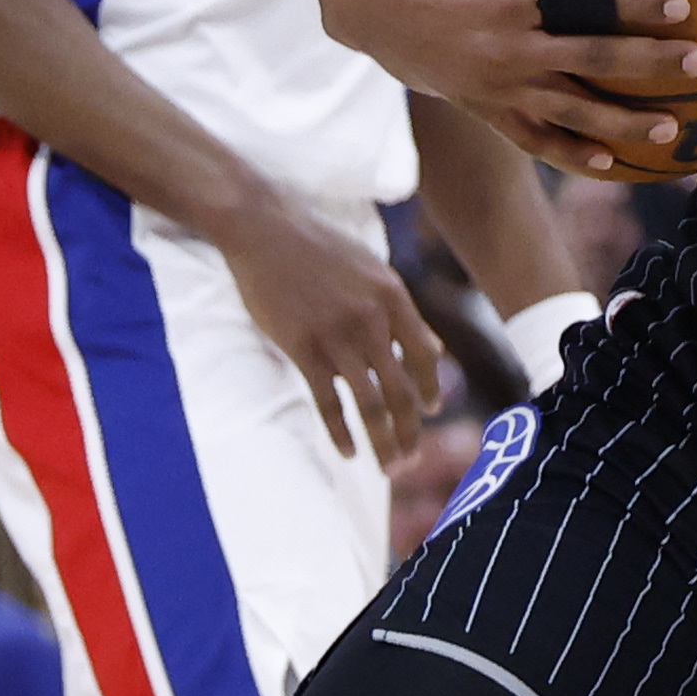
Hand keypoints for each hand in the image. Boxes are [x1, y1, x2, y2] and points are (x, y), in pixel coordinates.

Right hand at [217, 190, 446, 461]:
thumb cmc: (317, 246)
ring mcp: (338, 337)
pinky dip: (342, 433)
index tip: (430, 413)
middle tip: (411, 460)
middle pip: (402, 390)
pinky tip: (350, 453)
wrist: (264, 227)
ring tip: (389, 468)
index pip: (426, 357)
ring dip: (384, 443)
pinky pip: (329, 403)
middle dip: (411, 432)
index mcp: (394, 298)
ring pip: (371, 404)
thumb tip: (432, 347)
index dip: (431, 390)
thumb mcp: (372, 270)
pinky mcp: (303, 349)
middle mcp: (372, 321)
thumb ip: (401, 312)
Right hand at [319, 0, 696, 174]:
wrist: (357, 2)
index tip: (684, 6)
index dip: (636, 5)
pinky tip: (610, 165)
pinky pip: (534, 139)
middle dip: (651, 64)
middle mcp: (508, 48)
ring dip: (624, 126)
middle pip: (594, 63)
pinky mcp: (484, 109)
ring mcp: (497, 86)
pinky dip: (571, 154)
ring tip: (673, 134)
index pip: (586, 4)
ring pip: (572, 114)